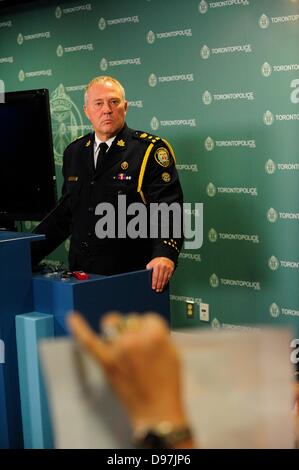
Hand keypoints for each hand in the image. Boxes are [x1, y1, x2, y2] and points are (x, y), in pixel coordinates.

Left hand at [67, 311, 187, 430]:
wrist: (156, 410)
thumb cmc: (168, 383)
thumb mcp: (174, 353)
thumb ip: (159, 335)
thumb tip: (144, 326)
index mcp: (155, 335)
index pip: (149, 318)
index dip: (152, 330)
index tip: (153, 343)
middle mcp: (135, 339)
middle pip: (131, 319)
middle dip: (136, 330)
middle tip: (140, 349)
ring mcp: (118, 349)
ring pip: (112, 324)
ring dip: (117, 329)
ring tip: (122, 342)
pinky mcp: (106, 362)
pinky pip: (89, 342)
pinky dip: (79, 328)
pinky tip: (72, 318)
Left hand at [146, 257, 174, 291]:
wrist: (166, 257)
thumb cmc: (157, 261)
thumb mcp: (151, 263)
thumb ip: (149, 269)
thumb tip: (146, 276)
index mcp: (156, 266)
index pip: (155, 276)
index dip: (154, 282)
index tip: (153, 287)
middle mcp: (162, 267)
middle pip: (160, 279)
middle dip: (158, 285)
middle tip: (157, 290)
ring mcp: (167, 269)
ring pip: (165, 279)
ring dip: (162, 285)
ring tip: (160, 289)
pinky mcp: (171, 270)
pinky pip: (168, 278)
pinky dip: (166, 282)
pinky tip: (164, 285)